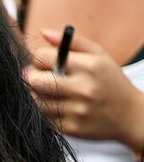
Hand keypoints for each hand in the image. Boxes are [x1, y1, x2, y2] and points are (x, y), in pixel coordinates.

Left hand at [26, 29, 143, 151]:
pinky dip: (44, 110)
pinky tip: (54, 104)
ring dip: (35, 94)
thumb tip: (44, 33)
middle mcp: (83, 89)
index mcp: (90, 66)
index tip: (42, 61)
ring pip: (37, 100)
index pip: (44, 58)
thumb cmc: (110, 81)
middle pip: (35, 81)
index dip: (38, 58)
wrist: (130, 116)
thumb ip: (73, 42)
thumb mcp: (99, 56)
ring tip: (46, 90)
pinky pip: (44, 117)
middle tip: (36, 76)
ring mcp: (77, 110)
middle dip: (31, 76)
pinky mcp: (71, 128)